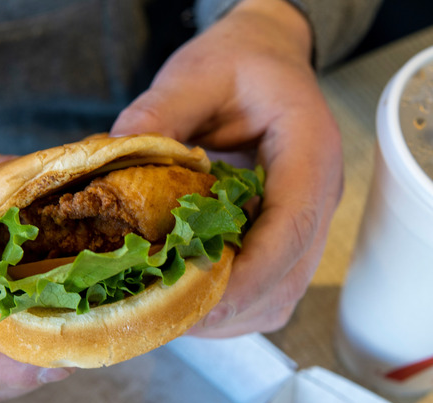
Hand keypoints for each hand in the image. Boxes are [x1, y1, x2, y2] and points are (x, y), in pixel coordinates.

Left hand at [111, 0, 342, 336]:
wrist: (267, 59)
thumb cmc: (240, 62)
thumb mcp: (197, 73)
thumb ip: (160, 112)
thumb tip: (112, 155)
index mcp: (309, 150)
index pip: (291, 226)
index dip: (248, 274)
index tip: (196, 299)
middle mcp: (319, 194)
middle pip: (288, 276)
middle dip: (229, 306)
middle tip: (164, 312)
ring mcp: (309, 219)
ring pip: (281, 295)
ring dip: (229, 313)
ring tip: (171, 307)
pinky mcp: (290, 235)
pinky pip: (270, 289)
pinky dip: (231, 304)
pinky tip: (190, 293)